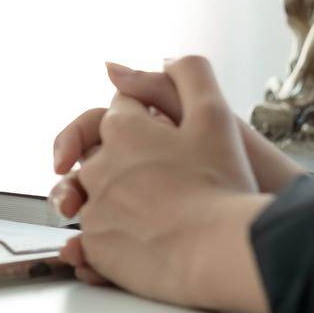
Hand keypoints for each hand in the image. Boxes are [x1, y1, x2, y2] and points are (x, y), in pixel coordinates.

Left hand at [58, 57, 273, 312]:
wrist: (221, 250)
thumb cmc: (221, 183)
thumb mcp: (216, 115)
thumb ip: (187, 75)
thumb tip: (133, 62)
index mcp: (122, 127)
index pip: (121, 110)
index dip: (142, 119)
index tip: (159, 133)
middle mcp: (99, 165)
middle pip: (101, 152)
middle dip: (122, 159)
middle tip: (153, 176)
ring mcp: (95, 208)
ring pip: (95, 196)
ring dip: (114, 199)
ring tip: (144, 212)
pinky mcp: (97, 247)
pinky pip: (92, 237)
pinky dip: (108, 236)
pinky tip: (135, 241)